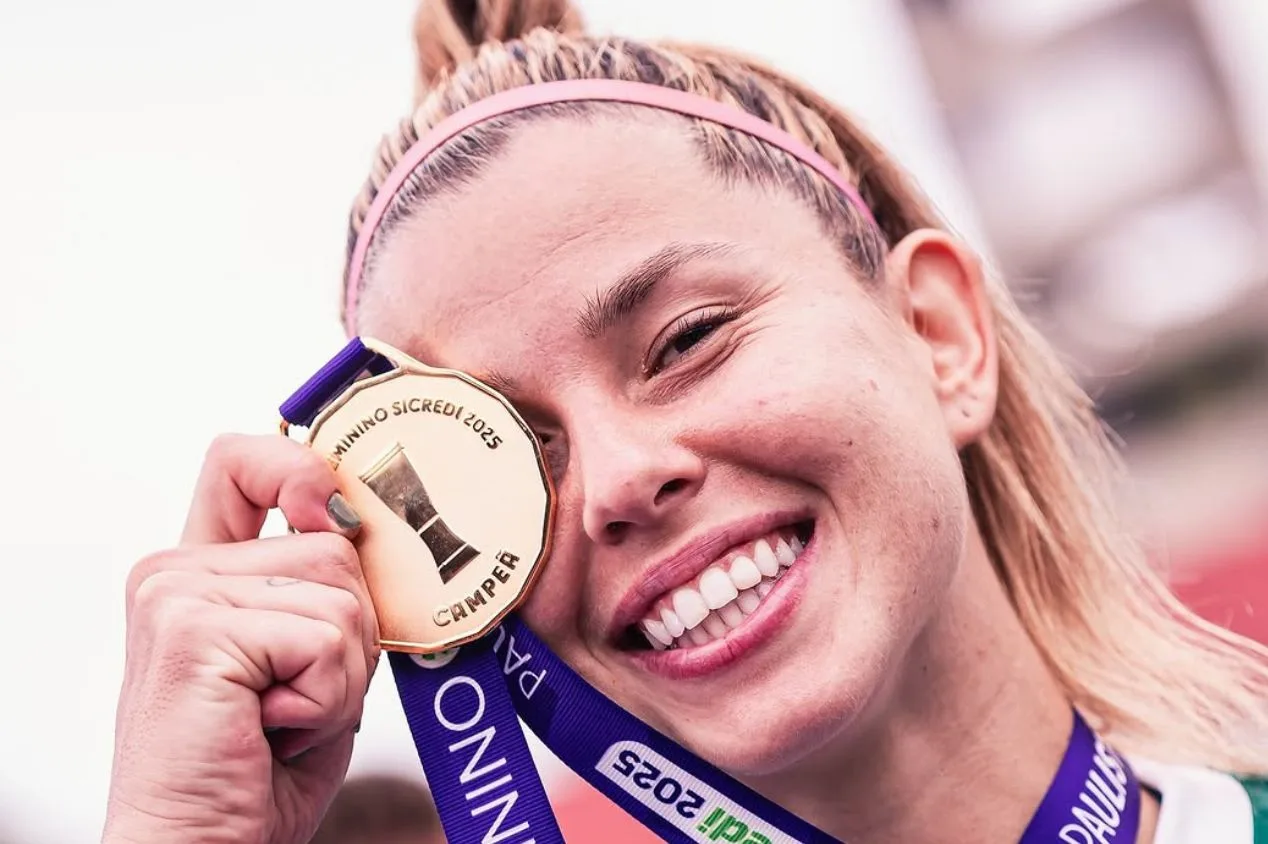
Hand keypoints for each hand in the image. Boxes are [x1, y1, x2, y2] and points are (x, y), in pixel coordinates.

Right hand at [104, 434, 378, 843]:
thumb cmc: (261, 771)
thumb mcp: (308, 660)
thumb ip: (324, 588)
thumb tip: (366, 523)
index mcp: (198, 573)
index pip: (239, 465)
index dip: (297, 465)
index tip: (334, 508)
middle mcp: (175, 571)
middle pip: (333, 546)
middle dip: (352, 635)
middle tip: (296, 701)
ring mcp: (178, 594)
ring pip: (341, 595)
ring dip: (341, 676)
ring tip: (281, 719)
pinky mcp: (193, 629)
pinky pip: (326, 639)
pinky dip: (326, 700)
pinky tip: (272, 730)